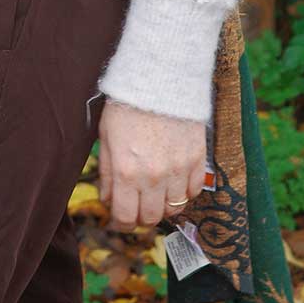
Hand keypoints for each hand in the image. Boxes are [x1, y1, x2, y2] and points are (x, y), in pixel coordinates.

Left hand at [97, 99, 208, 230]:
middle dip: (142, 217)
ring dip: (164, 205)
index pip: (126, 217)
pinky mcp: (197, 159)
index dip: (121, 224)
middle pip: (152, 218)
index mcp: (126, 171)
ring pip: (174, 208)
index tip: (120, 220)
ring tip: (157, 193)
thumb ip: (106, 172)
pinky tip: (175, 181)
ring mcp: (178, 169)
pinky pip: (194, 190)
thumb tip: (108, 200)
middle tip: (138, 206)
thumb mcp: (106, 136)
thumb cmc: (127, 105)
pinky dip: (185, 192)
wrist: (158, 78)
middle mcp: (153, 176)